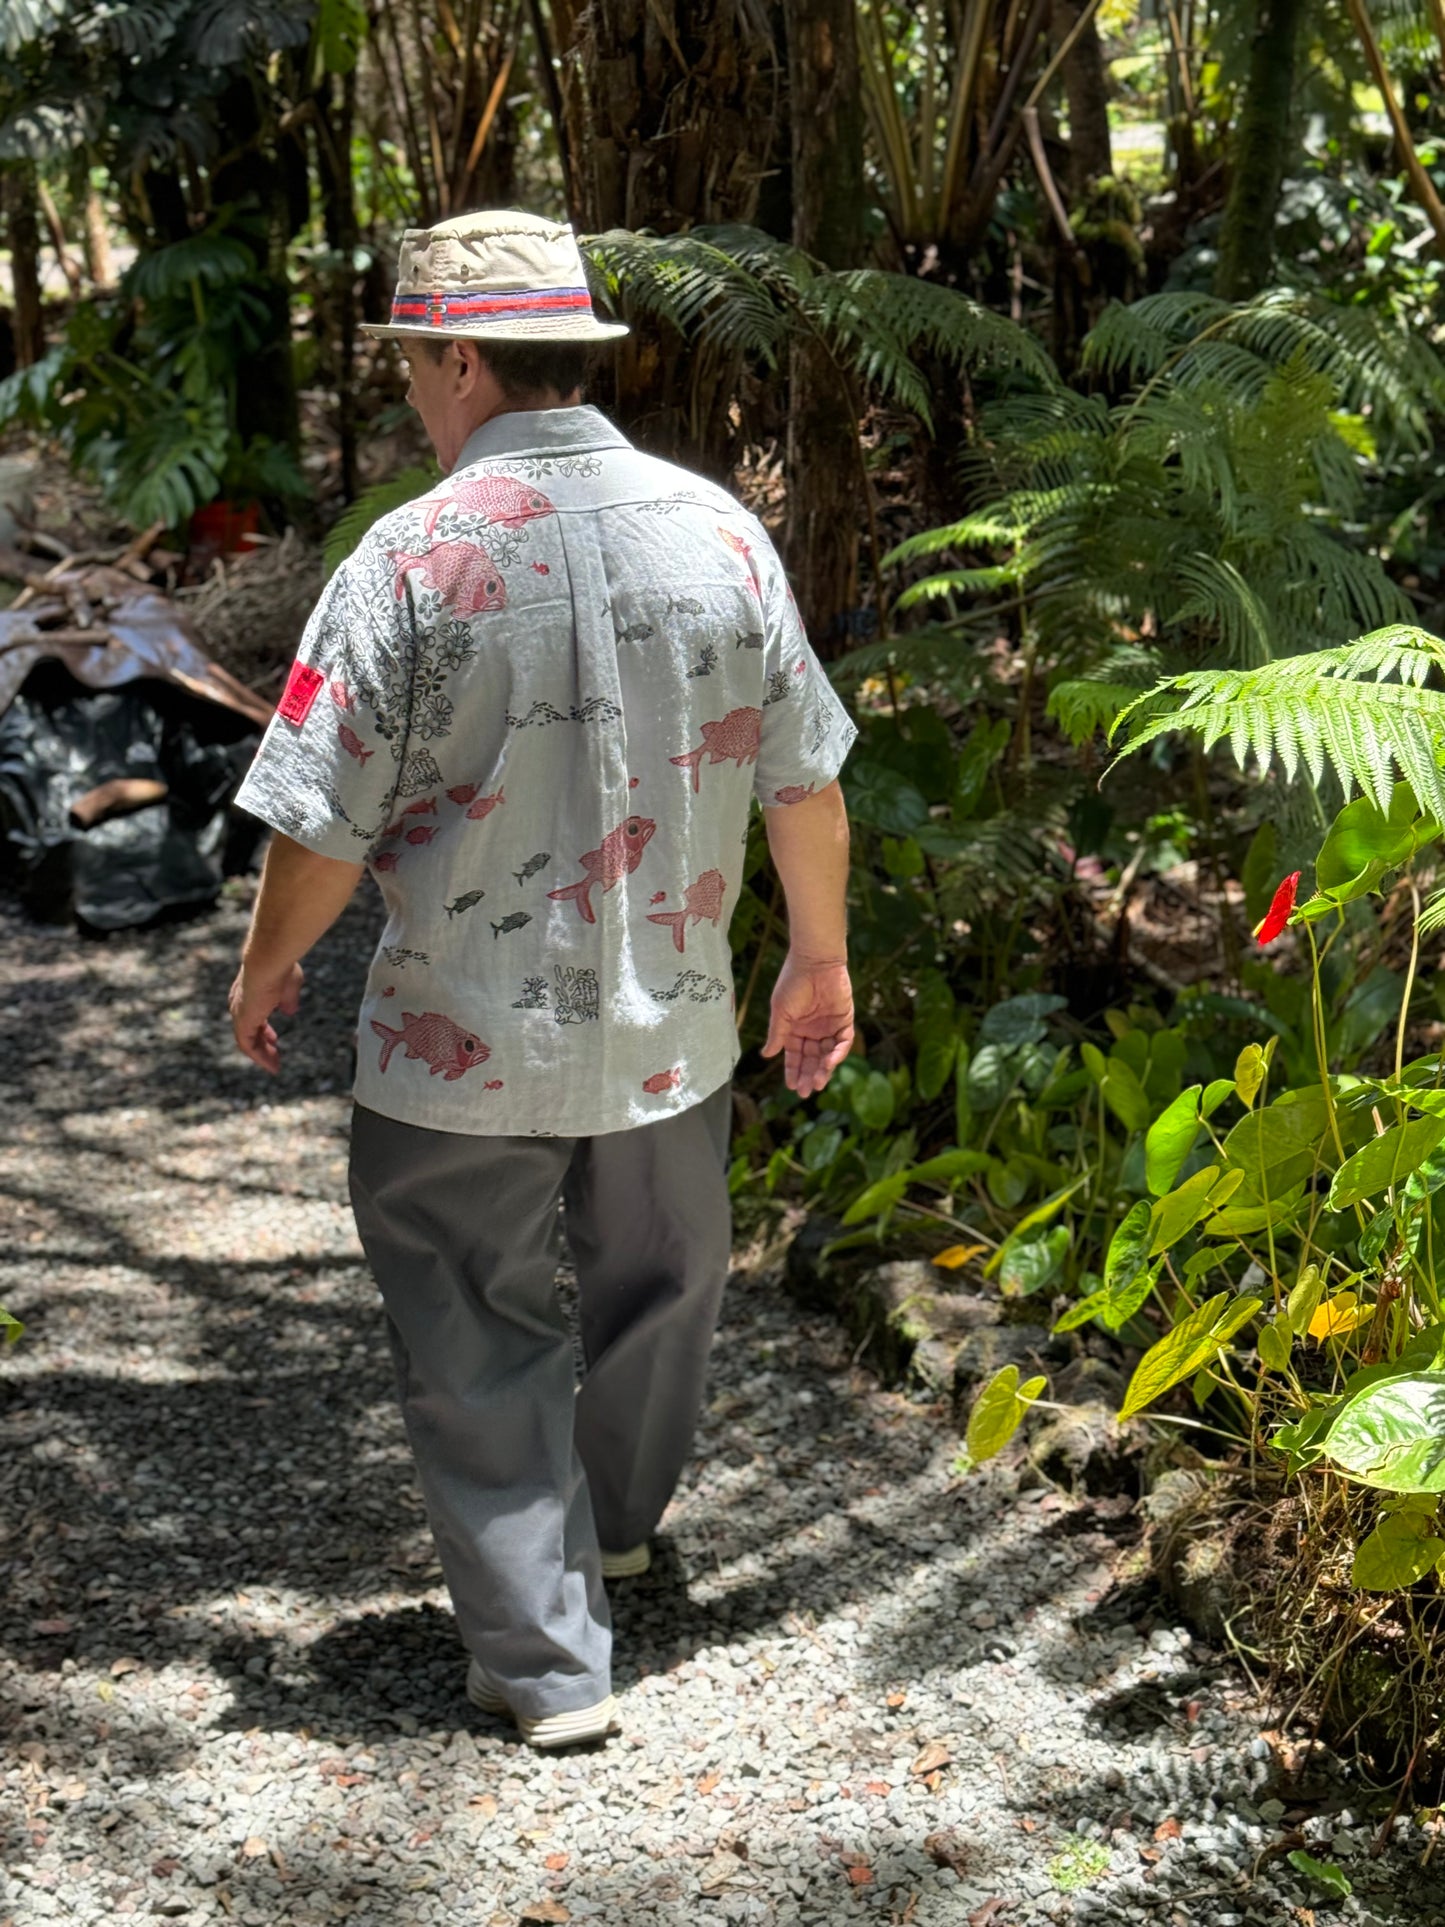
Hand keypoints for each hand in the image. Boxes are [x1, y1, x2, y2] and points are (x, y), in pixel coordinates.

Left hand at [229, 960, 303, 1073]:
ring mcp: (240, 1013)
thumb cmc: (281, 969)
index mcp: (250, 993)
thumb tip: (289, 1012)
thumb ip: (288, 1000)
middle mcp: (241, 1004)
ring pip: (248, 1040)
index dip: (264, 1029)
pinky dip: (259, 1056)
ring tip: (274, 1066)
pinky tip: (272, 1065)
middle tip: (274, 1055)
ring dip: (262, 1054)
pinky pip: (248, 1045)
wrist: (269, 961)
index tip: (274, 1039)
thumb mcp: (290, 987)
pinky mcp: (243, 1022)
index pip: (254, 1016)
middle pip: (249, 1030)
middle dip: (263, 1043)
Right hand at [761, 954, 853, 1097]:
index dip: (793, 1071)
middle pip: (811, 1059)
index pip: (794, 1055)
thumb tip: (767, 1055)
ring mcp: (829, 1026)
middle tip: (805, 1092)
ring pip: (827, 1054)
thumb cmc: (793, 983)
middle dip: (808, 1075)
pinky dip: (838, 1053)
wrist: (815, 961)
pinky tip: (830, 1062)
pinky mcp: (844, 1020)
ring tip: (818, 1082)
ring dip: (823, 1069)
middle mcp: (812, 1030)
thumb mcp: (780, 1012)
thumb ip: (777, 1034)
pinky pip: (843, 1041)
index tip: (792, 1086)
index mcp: (795, 1028)